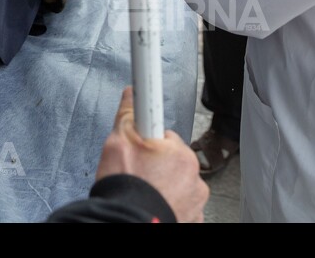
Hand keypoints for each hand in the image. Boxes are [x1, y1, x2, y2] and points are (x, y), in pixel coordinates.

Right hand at [96, 87, 207, 222]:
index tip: (141, 152)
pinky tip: (153, 203)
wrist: (127, 220)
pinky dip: (170, 205)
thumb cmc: (126, 185)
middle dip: (158, 166)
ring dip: (165, 187)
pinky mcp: (192, 220)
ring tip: (143, 191)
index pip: (167, 139)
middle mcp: (195, 178)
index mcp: (182, 154)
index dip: (149, 144)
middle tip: (137, 174)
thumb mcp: (119, 141)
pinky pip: (182, 206)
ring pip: (179, 185)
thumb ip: (129, 114)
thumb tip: (133, 93)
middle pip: (174, 163)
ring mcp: (195, 202)